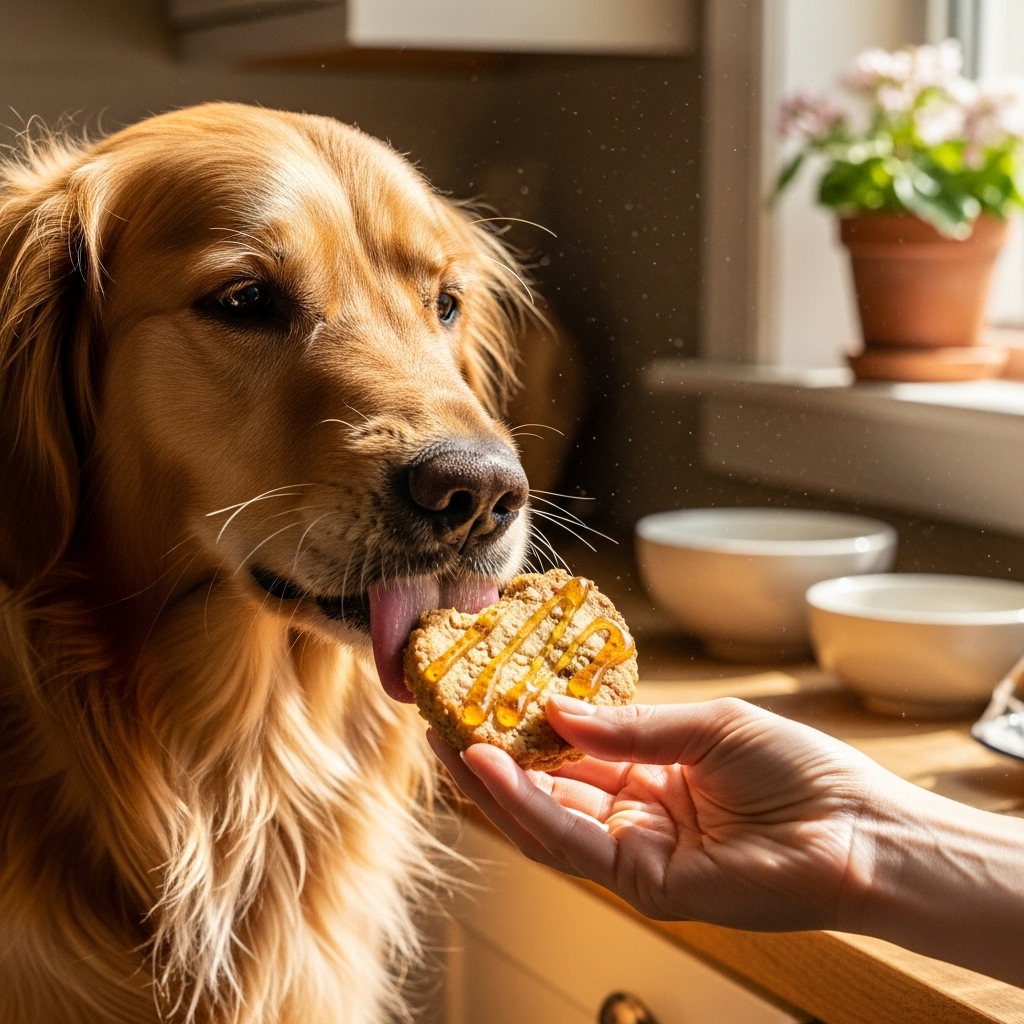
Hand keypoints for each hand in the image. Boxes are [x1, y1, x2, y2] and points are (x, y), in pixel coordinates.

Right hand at [429, 696, 883, 931]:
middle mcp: (634, 816)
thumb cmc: (799, 771)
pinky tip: (492, 771)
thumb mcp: (707, 726)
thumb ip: (630, 727)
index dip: (524, 728)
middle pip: (545, 790)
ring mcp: (636, 852)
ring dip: (493, 784)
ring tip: (448, 740)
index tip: (483, 693)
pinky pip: (572, 842)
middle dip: (491, 758)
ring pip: (545, 821)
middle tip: (442, 718)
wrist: (860, 828)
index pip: (570, 753)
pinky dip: (527, 808)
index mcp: (650, 774)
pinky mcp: (646, 883)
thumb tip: (557, 710)